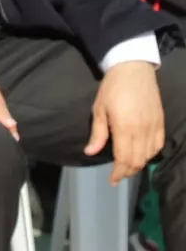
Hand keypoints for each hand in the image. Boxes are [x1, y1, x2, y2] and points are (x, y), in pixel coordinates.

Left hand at [85, 61, 163, 184]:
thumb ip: (97, 133)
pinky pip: (158, 145)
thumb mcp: (99, 109)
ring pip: (149, 155)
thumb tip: (90, 152)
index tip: (112, 180)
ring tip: (127, 167)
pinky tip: (141, 155)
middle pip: (137, 160)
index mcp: (125, 128)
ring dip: (138, 164)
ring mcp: (154, 127)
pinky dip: (150, 155)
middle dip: (127, 171)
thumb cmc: (112, 88)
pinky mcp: (161, 122)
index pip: (124, 159)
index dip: (118, 173)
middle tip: (118, 175)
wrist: (133, 70)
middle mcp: (142, 131)